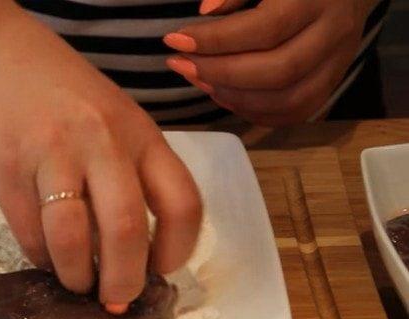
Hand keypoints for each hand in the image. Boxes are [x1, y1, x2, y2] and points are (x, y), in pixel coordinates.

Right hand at [0, 8, 201, 312]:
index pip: (182, 202)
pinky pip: (29, 233)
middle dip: (124, 281)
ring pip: (73, 239)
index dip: (177, 250)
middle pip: (125, 230)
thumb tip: (137, 251)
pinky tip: (46, 258)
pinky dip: (41, 259)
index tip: (162, 270)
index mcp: (141, 134)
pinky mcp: (8, 168)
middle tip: (116, 300)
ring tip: (77, 284)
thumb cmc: (65, 94)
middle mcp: (102, 143)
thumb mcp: (115, 119)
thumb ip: (132, 170)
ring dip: (77, 277)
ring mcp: (53, 154)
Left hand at [163, 0, 378, 125]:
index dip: (216, 40)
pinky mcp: (332, 82)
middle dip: (219, 73)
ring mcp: (338, 62)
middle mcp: (334, 32)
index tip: (175, 40)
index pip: (264, 28)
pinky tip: (224, 95)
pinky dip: (255, 112)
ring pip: (287, 99)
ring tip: (199, 79)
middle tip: (181, 64)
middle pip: (276, 71)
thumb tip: (206, 12)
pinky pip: (295, 112)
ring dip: (234, 97)